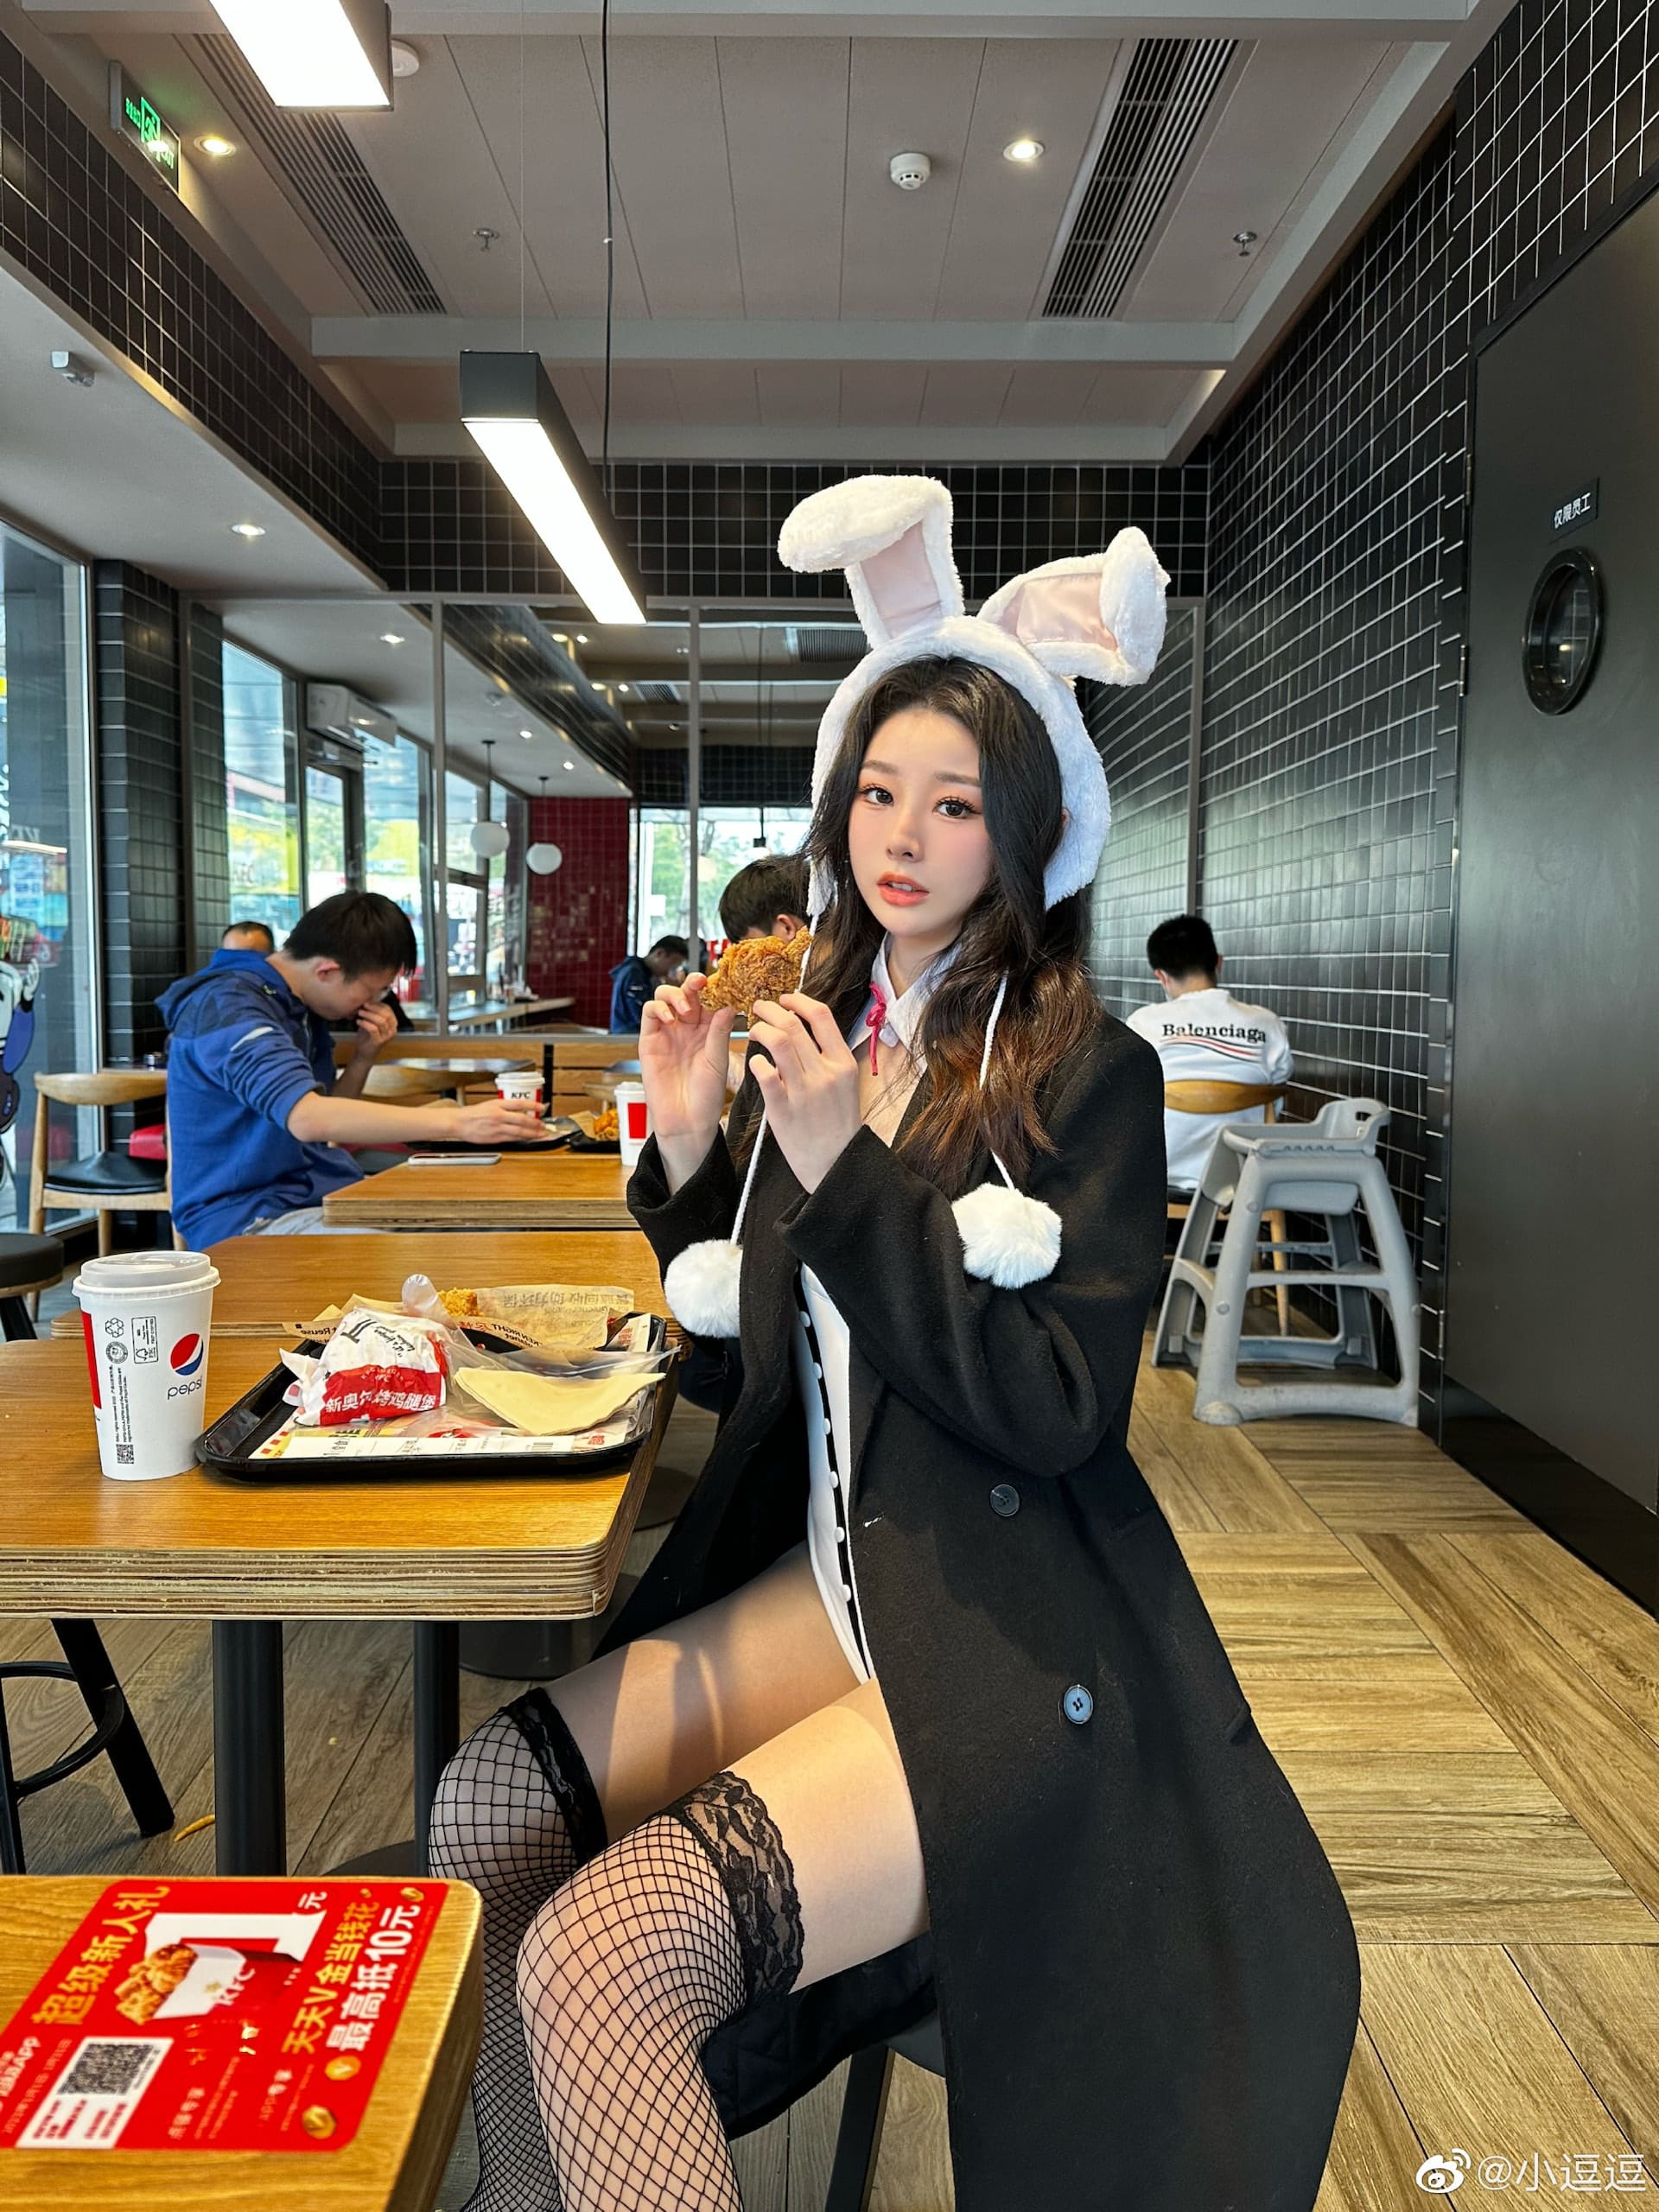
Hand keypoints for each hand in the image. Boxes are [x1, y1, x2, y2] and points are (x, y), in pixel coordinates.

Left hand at [351, 999, 399, 1059]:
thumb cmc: (368, 1036)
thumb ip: (373, 1013)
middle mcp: (392, 1029)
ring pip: (381, 1021)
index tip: (368, 1002)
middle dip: (373, 1008)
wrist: (365, 1052)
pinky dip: (364, 1023)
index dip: (378, 1004)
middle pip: (386, 1014)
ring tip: (360, 1013)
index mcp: (393, 1023)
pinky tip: (358, 1021)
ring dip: (368, 1015)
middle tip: (363, 1006)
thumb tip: (368, 999)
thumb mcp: (372, 1022)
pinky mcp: (379, 1041)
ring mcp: (387, 1036)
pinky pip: (373, 1029)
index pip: (388, 1009)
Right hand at [443, 1096, 551, 1144]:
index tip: (542, 1107)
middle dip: (536, 1123)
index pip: (520, 1103)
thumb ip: (505, 1107)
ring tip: (541, 1134)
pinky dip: (521, 1139)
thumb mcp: (490, 1104)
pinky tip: (528, 1139)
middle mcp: (498, 1115)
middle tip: (544, 1125)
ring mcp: (497, 1128)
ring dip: (532, 1134)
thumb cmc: (473, 1113)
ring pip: (519, 1132)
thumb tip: (521, 1110)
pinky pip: (511, 1139)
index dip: (533, 1105)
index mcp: (498, 1104)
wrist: (459, 1122)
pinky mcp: (494, 1138)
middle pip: (522, 1119)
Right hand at [639, 973, 735, 1141]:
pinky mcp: (649, 1041)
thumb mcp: (718, 1060)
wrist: (687, 1120)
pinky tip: (670, 1019)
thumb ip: (719, 1032)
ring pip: (664, 997)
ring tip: (684, 1009)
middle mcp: (688, 1028)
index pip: (708, 1000)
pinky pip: (650, 1014)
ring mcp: (668, 1033)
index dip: (714, 988)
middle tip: (700, 983)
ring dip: (674, 994)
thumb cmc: (706, 1095)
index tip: (721, 980)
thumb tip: (728, 1004)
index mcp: (708, 1030)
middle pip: (686, 994)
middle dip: (692, 984)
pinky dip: (658, 1008)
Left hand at [748, 993, 860, 1192]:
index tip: (785, 998)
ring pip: (778, 1043)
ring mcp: (804, 1091)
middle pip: (794, 1025)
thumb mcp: (845, 1084)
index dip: (798, 1000)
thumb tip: (805, 1027)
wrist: (835, 1163)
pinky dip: (757, 1062)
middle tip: (758, 1007)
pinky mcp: (784, 1110)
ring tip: (753, 1030)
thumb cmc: (837, 1123)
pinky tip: (755, 1062)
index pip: (821, 1016)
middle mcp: (825, 1073)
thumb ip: (828, 1057)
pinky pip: (765, 1075)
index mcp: (842, 1063)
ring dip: (760, 1030)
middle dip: (770, 1009)